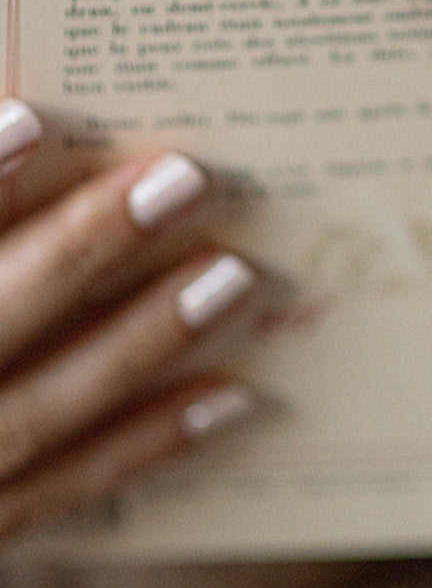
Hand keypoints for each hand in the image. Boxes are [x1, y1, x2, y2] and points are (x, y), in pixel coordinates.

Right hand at [0, 101, 255, 542]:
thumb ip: (3, 222)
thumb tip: (34, 122)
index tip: (31, 119)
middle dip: (79, 248)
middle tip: (184, 180)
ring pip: (38, 410)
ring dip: (139, 341)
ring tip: (231, 277)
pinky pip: (66, 490)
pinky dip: (147, 443)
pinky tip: (232, 395)